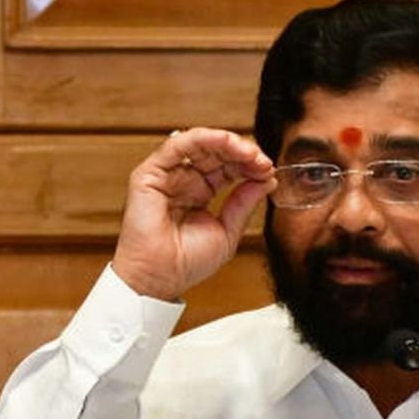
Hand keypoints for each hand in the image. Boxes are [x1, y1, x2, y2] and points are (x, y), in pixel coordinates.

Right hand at [112, 128, 275, 300]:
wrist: (160, 279)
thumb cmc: (187, 263)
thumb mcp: (228, 230)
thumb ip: (245, 203)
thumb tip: (267, 179)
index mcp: (200, 192)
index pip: (228, 167)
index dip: (250, 165)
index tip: (269, 171)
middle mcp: (183, 180)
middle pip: (216, 152)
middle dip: (244, 153)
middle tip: (264, 162)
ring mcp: (166, 175)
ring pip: (200, 143)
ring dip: (228, 143)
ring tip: (251, 154)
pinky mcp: (150, 174)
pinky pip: (178, 145)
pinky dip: (204, 138)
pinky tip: (226, 144)